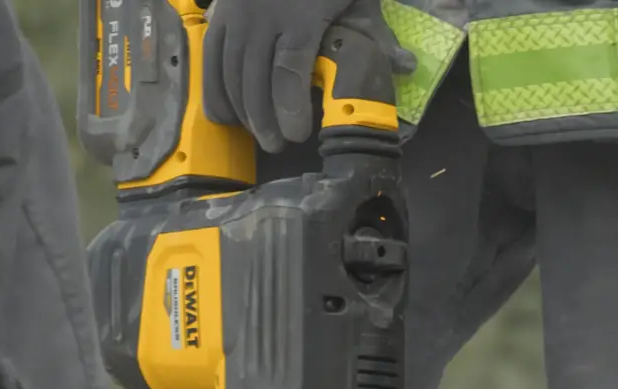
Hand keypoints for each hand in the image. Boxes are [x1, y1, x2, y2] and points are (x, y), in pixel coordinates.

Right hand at [203, 0, 415, 152]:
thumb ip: (375, 34)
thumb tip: (407, 67)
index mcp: (299, 14)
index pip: (288, 69)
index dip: (289, 107)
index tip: (297, 134)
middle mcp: (261, 16)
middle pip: (254, 80)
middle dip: (264, 119)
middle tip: (279, 144)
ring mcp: (235, 15)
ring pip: (229, 74)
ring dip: (242, 111)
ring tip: (260, 135)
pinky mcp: (218, 14)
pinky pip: (209, 61)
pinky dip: (215, 91)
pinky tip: (228, 116)